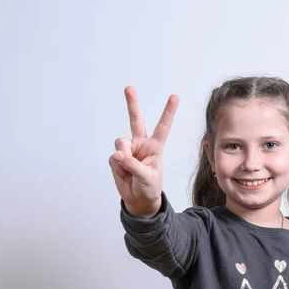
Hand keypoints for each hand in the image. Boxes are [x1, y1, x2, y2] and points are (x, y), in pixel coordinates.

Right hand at [109, 86, 178, 216]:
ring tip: (129, 169)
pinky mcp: (117, 158)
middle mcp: (141, 144)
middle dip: (132, 104)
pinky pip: (113, 158)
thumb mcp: (147, 177)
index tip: (174, 96)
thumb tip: (117, 154)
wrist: (138, 200)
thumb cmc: (149, 187)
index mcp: (155, 147)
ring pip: (120, 143)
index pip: (163, 126)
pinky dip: (117, 167)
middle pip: (136, 120)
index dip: (168, 112)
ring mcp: (128, 150)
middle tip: (128, 88)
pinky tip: (123, 173)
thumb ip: (133, 165)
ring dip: (123, 155)